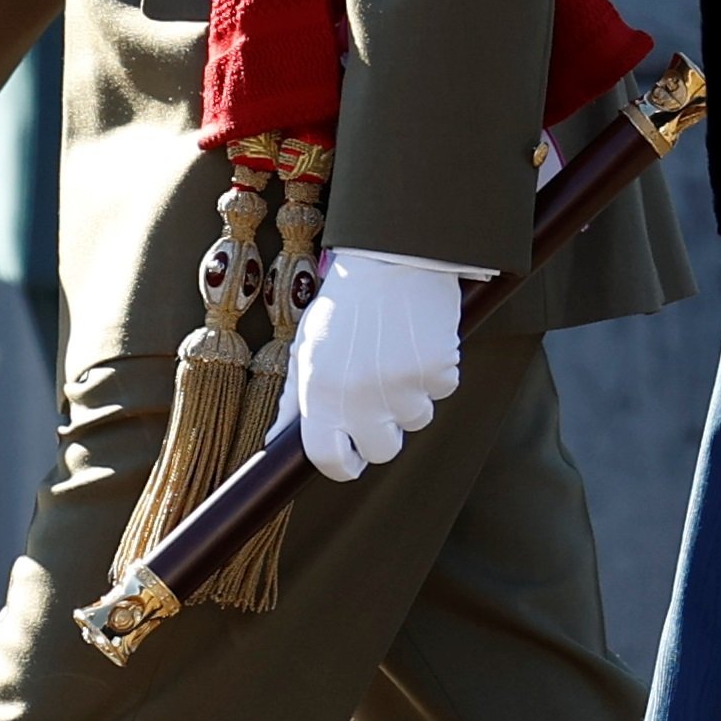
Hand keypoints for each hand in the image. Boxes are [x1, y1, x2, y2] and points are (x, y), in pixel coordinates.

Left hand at [280, 250, 462, 481]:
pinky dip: (438, 370)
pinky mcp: (436, 368)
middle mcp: (358, 395)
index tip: (353, 454)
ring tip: (398, 350)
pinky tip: (420, 338)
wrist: (391, 256)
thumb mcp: (308, 346)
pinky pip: (443, 388)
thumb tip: (276, 440)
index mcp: (320, 392)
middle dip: (385, 429)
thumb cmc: (347, 304)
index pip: (329, 458)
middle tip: (382, 390)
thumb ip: (294, 398)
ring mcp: (400, 384)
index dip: (343, 463)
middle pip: (382, 449)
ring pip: (417, 418)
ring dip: (413, 394)